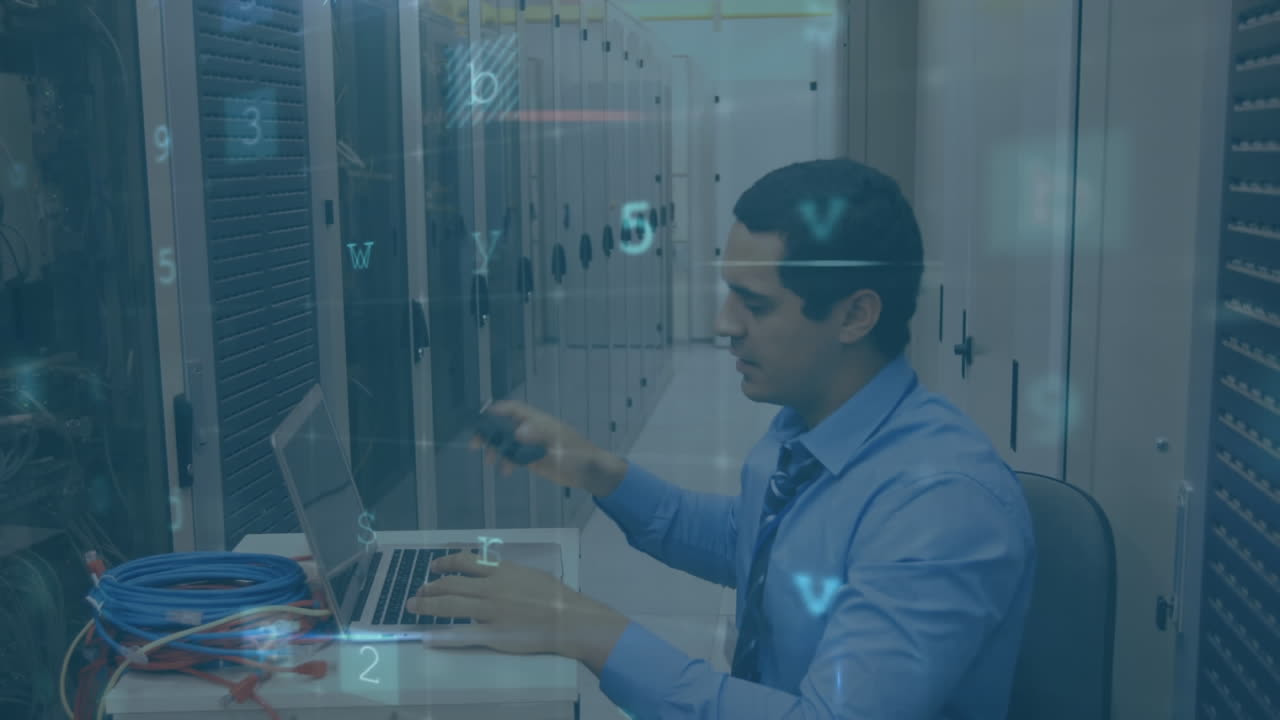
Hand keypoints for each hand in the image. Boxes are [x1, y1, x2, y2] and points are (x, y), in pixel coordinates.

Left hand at [405, 550, 628, 668]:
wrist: (568, 619)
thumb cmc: (555, 596)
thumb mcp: (529, 574)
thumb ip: (507, 574)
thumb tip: (490, 575)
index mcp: (501, 571)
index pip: (465, 562)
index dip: (445, 563)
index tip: (434, 567)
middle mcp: (491, 588)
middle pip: (451, 584)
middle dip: (430, 587)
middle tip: (419, 591)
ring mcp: (490, 611)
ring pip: (450, 605)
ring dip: (428, 605)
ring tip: (415, 606)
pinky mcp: (493, 634)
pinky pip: (463, 634)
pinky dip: (442, 636)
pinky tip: (428, 637)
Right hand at [473, 400, 626, 496]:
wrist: (591, 473)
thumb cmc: (579, 455)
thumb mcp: (560, 444)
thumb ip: (541, 437)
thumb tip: (518, 432)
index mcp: (540, 422)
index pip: (516, 410)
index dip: (499, 409)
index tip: (483, 416)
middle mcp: (534, 431)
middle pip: (507, 427)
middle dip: (490, 433)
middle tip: (475, 444)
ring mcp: (533, 446)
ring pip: (508, 443)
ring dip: (496, 450)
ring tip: (489, 461)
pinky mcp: (534, 459)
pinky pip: (515, 457)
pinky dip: (507, 462)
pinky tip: (505, 472)